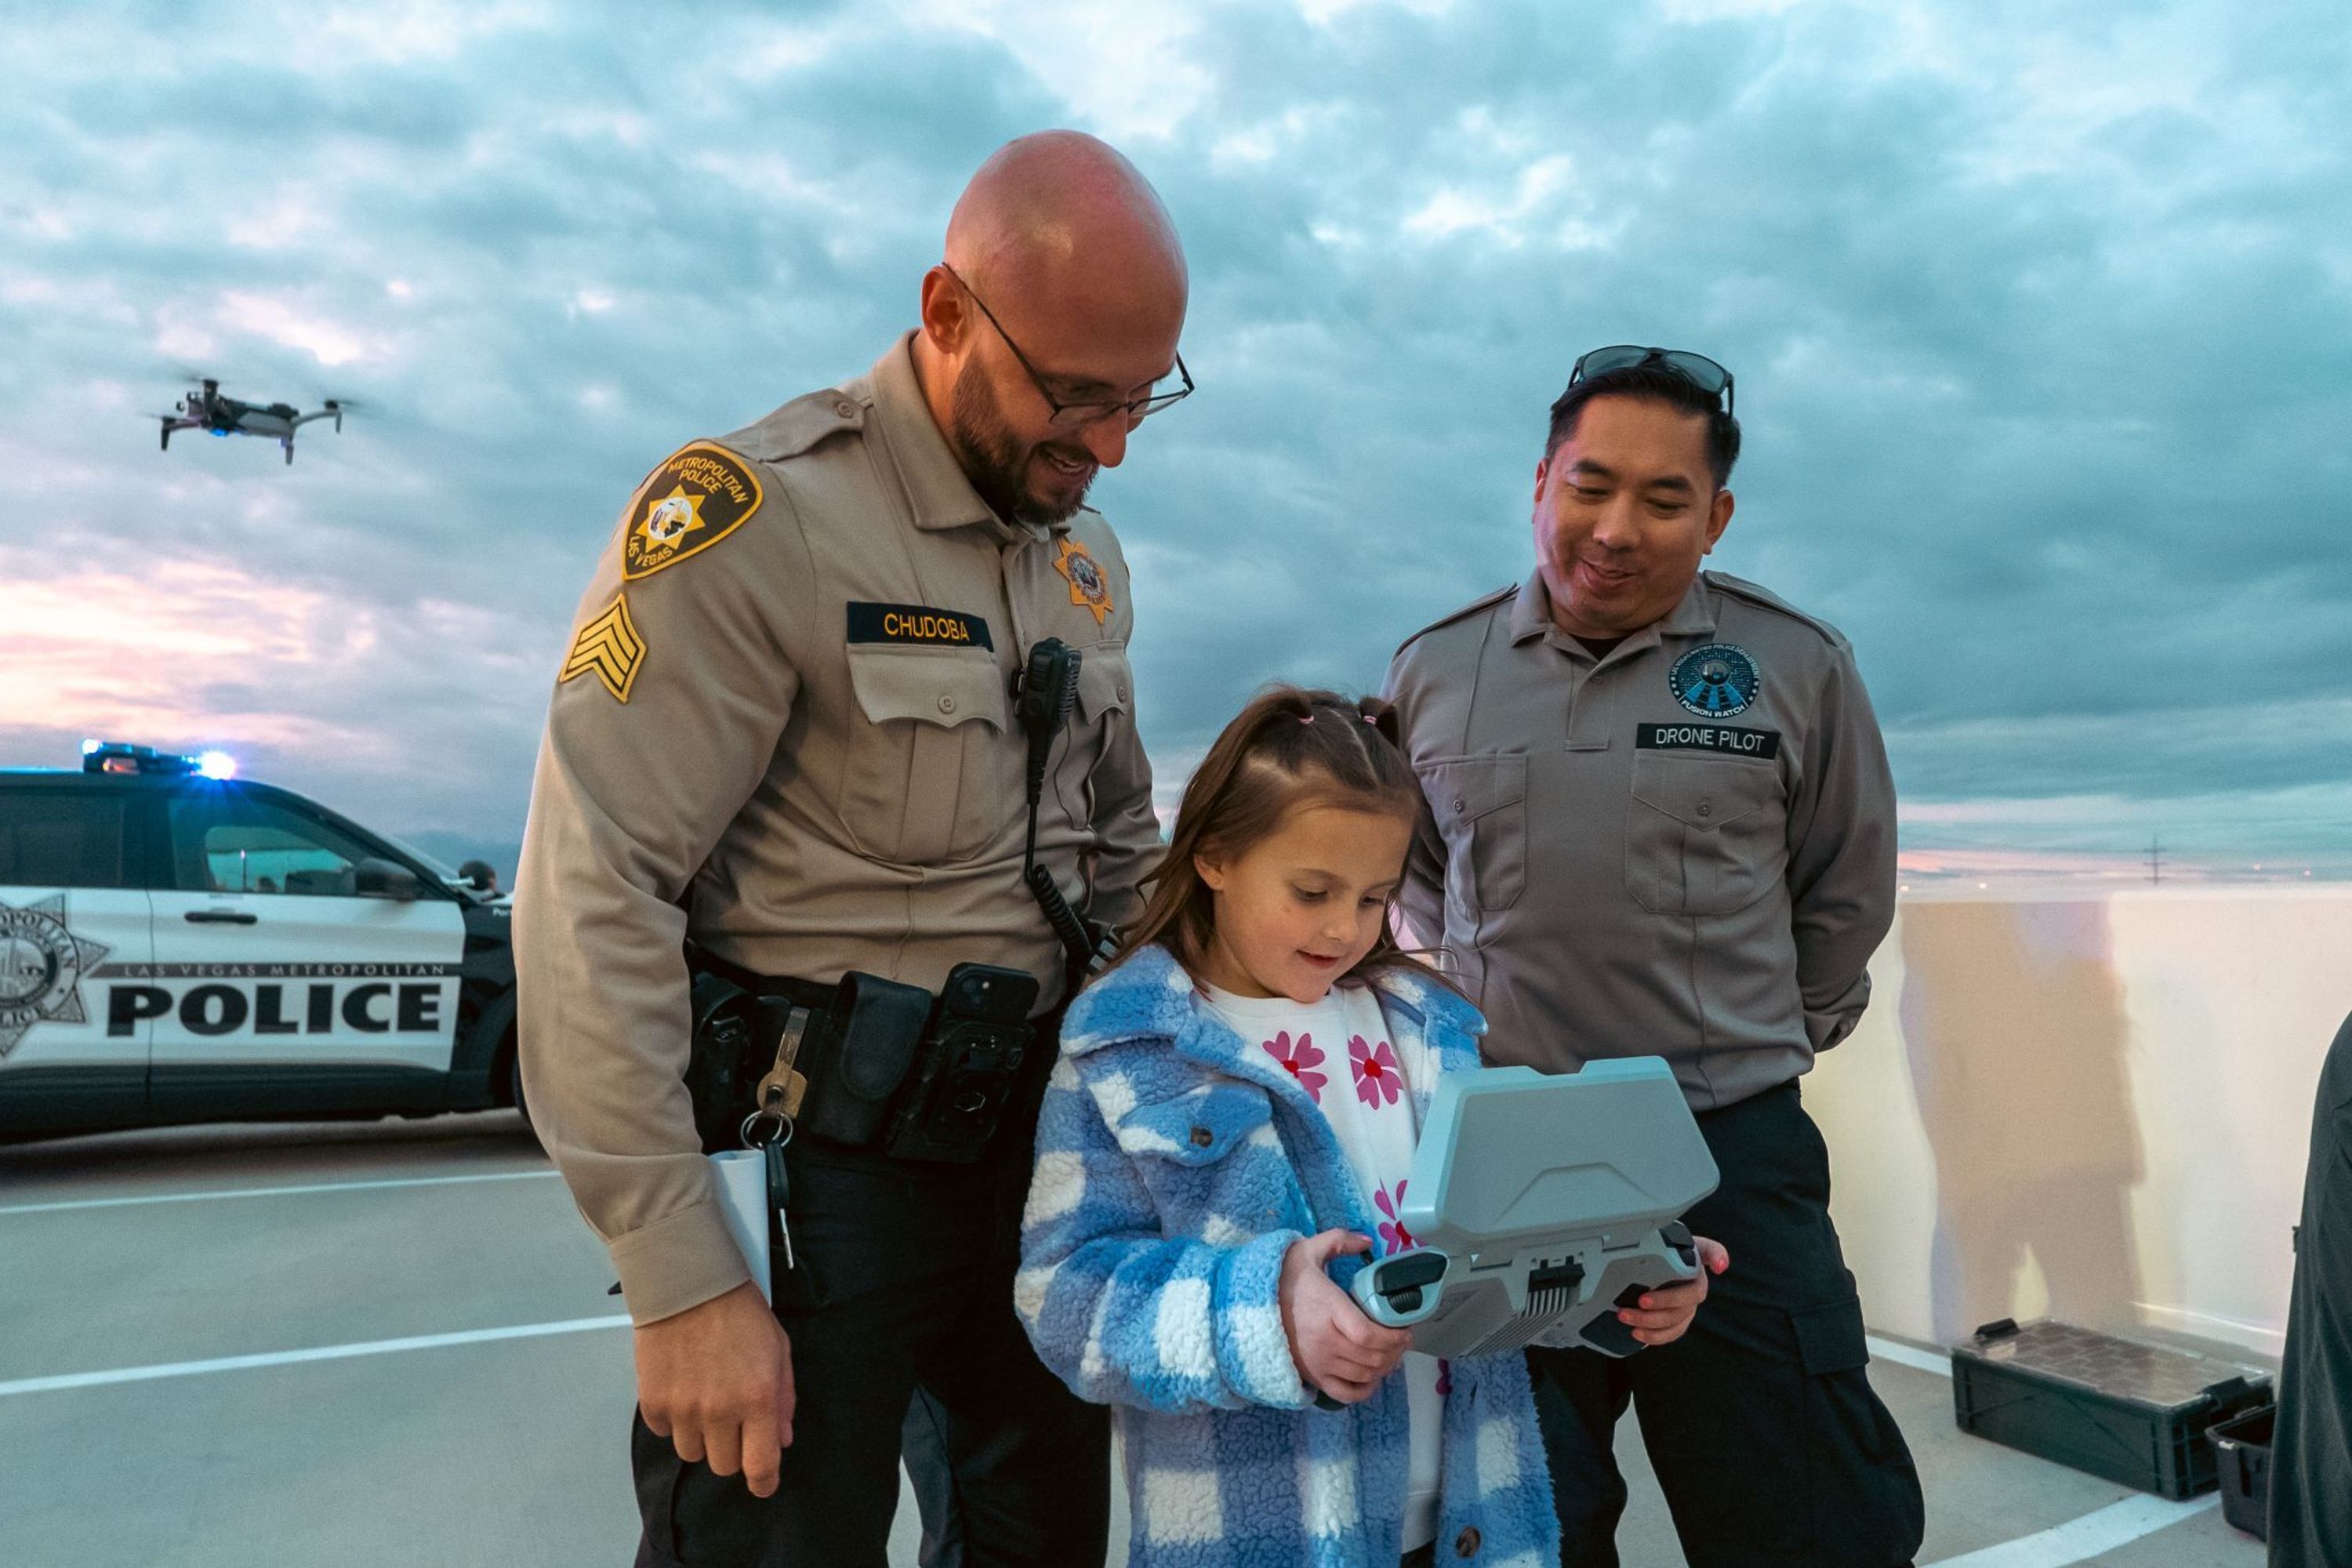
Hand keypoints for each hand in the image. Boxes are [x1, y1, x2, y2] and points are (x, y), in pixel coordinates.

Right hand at [634, 1281, 796, 1495]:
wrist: (687, 1284)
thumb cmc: (739, 1312)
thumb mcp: (778, 1349)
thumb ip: (783, 1398)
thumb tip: (781, 1439)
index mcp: (758, 1399)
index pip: (760, 1466)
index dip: (764, 1483)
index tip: (763, 1484)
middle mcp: (719, 1411)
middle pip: (724, 1466)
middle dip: (732, 1449)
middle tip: (732, 1419)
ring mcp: (683, 1409)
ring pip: (693, 1454)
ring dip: (701, 1436)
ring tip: (704, 1398)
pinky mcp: (652, 1403)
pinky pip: (665, 1432)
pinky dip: (674, 1419)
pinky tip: (681, 1387)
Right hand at [1279, 1230, 1411, 1404]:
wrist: (1248, 1305)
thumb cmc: (1283, 1278)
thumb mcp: (1308, 1250)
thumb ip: (1338, 1240)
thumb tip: (1367, 1240)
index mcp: (1327, 1310)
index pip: (1368, 1335)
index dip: (1393, 1336)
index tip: (1405, 1328)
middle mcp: (1324, 1341)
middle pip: (1372, 1358)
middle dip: (1396, 1350)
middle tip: (1402, 1338)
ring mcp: (1318, 1363)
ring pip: (1364, 1376)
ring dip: (1385, 1367)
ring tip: (1391, 1353)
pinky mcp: (1313, 1376)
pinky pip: (1346, 1394)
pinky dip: (1365, 1389)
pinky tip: (1372, 1376)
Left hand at [1617, 1235, 1730, 1347]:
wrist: (1650, 1270)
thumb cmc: (1657, 1255)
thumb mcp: (1658, 1242)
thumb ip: (1661, 1237)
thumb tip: (1664, 1236)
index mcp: (1694, 1260)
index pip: (1711, 1252)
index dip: (1717, 1257)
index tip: (1718, 1266)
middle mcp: (1695, 1285)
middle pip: (1687, 1298)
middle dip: (1663, 1301)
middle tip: (1641, 1300)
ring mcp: (1688, 1306)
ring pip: (1676, 1320)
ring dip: (1650, 1322)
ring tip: (1626, 1316)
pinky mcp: (1678, 1321)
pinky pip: (1671, 1333)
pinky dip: (1654, 1336)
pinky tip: (1636, 1332)